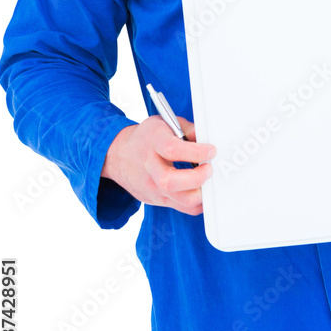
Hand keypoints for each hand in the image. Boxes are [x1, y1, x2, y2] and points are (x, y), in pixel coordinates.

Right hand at [101, 116, 215, 215]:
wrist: (119, 155)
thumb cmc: (146, 138)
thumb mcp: (164, 123)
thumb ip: (187, 129)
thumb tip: (206, 139)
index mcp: (153, 142)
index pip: (172, 150)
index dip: (196, 152)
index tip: (211, 151)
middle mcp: (150, 166)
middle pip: (170, 181)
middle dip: (197, 178)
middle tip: (209, 169)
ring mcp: (151, 186)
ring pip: (178, 200)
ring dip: (200, 194)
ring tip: (207, 181)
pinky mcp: (156, 199)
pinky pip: (181, 208)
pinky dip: (197, 204)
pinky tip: (202, 192)